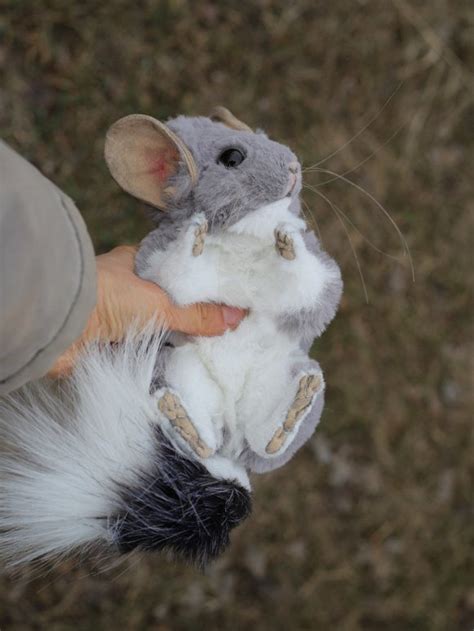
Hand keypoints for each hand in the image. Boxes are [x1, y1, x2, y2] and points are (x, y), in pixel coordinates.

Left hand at [48, 245, 245, 377]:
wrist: (60, 327)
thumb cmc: (106, 297)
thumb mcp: (160, 303)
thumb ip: (196, 314)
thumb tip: (237, 317)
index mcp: (137, 264)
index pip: (174, 270)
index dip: (198, 282)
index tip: (224, 294)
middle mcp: (127, 289)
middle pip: (167, 303)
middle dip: (190, 316)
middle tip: (223, 326)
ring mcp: (118, 318)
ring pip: (156, 329)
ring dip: (175, 340)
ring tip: (212, 349)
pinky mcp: (111, 345)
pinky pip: (143, 353)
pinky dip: (159, 360)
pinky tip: (184, 366)